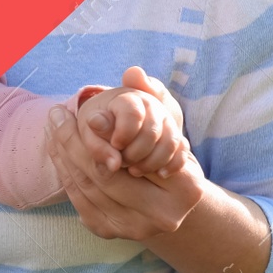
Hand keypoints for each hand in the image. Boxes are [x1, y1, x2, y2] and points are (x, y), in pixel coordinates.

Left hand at [44, 103, 206, 242]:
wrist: (164, 196)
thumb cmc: (162, 154)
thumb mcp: (156, 134)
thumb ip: (129, 124)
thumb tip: (94, 122)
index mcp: (186, 188)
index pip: (131, 156)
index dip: (98, 133)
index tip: (76, 110)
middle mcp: (163, 216)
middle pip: (104, 175)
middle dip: (73, 142)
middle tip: (55, 115)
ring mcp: (136, 230)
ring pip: (87, 188)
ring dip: (63, 156)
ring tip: (51, 128)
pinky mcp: (111, 233)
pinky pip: (78, 201)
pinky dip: (65, 174)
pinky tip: (56, 152)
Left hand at [74, 66, 188, 178]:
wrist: (115, 120)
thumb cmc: (98, 125)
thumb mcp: (90, 132)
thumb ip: (97, 145)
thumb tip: (113, 165)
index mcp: (127, 97)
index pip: (132, 113)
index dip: (122, 134)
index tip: (114, 146)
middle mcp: (151, 105)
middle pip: (152, 131)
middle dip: (134, 153)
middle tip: (121, 162)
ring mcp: (167, 120)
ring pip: (170, 142)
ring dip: (152, 162)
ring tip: (134, 171)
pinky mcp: (176, 136)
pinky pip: (183, 151)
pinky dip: (173, 165)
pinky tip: (160, 175)